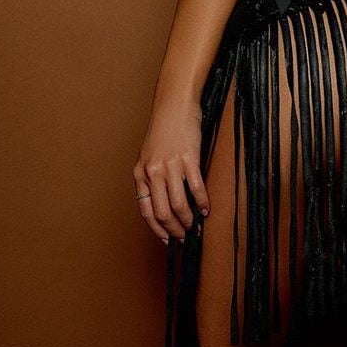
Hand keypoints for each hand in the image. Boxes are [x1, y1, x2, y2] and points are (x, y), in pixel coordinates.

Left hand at [132, 102, 209, 243]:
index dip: (157, 229)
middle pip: (162, 212)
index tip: (167, 239)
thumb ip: (152, 178)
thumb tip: (163, 203)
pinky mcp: (188, 158)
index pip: (146, 211)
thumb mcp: (149, 156)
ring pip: (178, 204)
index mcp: (140, 173)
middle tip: (184, 236)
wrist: (174, 106)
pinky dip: (202, 202)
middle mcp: (153, 171)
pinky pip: (196, 187)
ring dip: (188, 220)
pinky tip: (206, 208)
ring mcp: (171, 165)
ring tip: (195, 225)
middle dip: (174, 229)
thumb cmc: (164, 130)